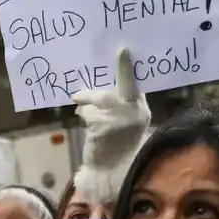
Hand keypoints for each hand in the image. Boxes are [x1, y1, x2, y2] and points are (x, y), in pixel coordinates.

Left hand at [71, 48, 151, 203]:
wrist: (111, 169)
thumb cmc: (115, 143)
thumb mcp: (124, 122)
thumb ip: (119, 105)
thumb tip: (100, 87)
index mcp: (140, 109)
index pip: (135, 84)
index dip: (126, 67)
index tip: (122, 50)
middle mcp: (133, 113)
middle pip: (111, 92)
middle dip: (92, 92)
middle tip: (78, 93)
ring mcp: (118, 120)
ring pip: (97, 101)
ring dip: (85, 103)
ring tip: (81, 109)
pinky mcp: (103, 127)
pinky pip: (88, 113)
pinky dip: (83, 114)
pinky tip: (84, 121)